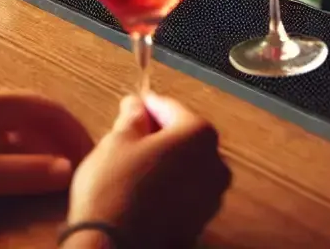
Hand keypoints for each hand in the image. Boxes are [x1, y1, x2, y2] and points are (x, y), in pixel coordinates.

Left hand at [0, 90, 93, 230]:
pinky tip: (28, 177)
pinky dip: (21, 158)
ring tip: (61, 172)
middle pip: (32, 116)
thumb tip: (69, 169)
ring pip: (17, 132)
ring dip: (41, 149)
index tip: (91, 149)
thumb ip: (24, 171)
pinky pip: (1, 145)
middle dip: (60, 137)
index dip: (70, 126)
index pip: (43, 106)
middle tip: (82, 162)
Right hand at [66, 94, 230, 248]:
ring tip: (133, 164)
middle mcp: (215, 164)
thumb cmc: (114, 190)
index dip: (148, 105)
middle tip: (130, 133)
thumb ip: (132, 118)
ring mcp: (211, 197)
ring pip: (186, 166)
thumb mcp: (117, 142)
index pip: (171, 108)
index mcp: (199, 134)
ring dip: (165, 161)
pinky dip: (168, 186)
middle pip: (184, 137)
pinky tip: (142, 190)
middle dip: (159, 133)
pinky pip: (184, 193)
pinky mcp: (199, 224)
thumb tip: (136, 106)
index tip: (133, 104)